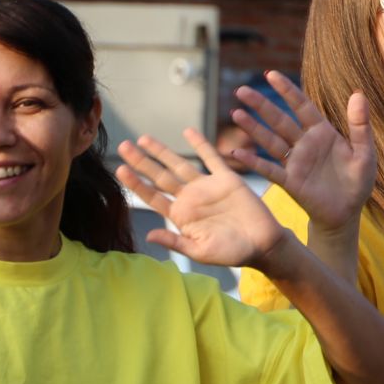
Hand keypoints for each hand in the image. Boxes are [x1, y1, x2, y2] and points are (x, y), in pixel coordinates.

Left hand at [116, 129, 290, 270]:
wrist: (263, 244)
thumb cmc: (232, 252)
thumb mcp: (201, 251)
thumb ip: (176, 242)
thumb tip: (149, 235)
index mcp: (181, 216)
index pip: (153, 197)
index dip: (137, 184)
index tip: (120, 170)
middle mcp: (190, 198)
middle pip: (160, 177)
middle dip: (142, 162)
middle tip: (123, 146)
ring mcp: (207, 187)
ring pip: (180, 165)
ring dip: (162, 152)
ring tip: (143, 139)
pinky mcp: (227, 179)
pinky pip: (211, 158)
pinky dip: (201, 144)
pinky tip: (188, 131)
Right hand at [225, 72, 374, 232]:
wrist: (348, 213)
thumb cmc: (358, 181)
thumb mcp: (364, 152)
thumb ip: (360, 125)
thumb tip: (358, 94)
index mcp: (322, 133)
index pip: (302, 107)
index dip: (287, 91)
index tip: (271, 74)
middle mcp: (304, 144)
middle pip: (279, 120)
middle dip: (261, 105)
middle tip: (241, 90)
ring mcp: (295, 162)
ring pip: (270, 141)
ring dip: (253, 128)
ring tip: (236, 113)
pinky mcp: (290, 182)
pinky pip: (269, 169)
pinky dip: (253, 162)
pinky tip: (236, 153)